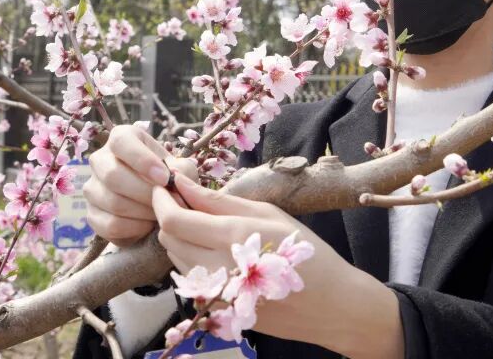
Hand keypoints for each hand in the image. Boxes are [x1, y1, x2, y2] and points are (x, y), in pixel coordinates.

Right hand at [83, 124, 197, 245]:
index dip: (143, 160)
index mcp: (122, 138)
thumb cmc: (170, 179)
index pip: (122, 142)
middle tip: (165, 202)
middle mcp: (100, 160)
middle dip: (145, 193)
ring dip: (143, 212)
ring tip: (160, 213)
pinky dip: (134, 229)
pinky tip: (147, 225)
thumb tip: (172, 178)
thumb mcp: (182, 169)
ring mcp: (92, 188)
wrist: (159, 206)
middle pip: (113, 175)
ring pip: (113, 202)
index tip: (164, 178)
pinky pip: (110, 225)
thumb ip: (182, 170)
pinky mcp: (91, 214)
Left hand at [152, 175, 403, 357]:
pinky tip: (212, 248)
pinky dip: (190, 258)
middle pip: (167, 239)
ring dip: (178, 237)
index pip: (174, 220)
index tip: (164, 185)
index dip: (161, 200)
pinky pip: (189, 278)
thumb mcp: (268, 214)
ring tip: (201, 221)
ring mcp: (216, 293)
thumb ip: (220, 201)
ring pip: (175, 259)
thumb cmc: (306, 252)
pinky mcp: (218, 308)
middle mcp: (217, 268)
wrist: (331, 305)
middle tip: (182, 198)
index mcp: (232, 237)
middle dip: (168, 215)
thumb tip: (185, 184)